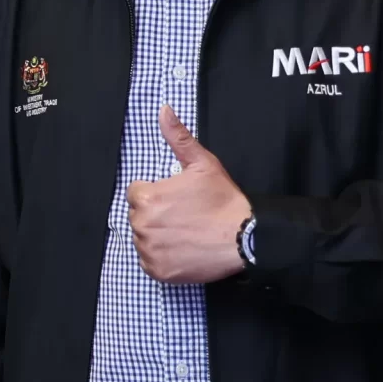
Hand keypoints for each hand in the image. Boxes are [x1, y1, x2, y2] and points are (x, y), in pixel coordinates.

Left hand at [127, 107, 253, 285]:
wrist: (245, 238)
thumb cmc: (223, 201)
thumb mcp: (202, 164)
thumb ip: (178, 137)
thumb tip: (163, 110)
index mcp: (147, 198)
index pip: (137, 194)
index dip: (158, 195)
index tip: (178, 200)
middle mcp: (142, 225)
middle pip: (139, 217)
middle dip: (156, 215)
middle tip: (185, 217)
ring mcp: (149, 251)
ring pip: (144, 239)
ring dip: (158, 236)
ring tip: (185, 233)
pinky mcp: (158, 271)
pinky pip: (150, 262)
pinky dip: (162, 258)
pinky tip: (183, 250)